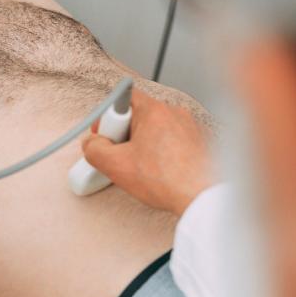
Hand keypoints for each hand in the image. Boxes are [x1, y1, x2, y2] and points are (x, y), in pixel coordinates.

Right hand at [81, 91, 215, 215]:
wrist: (204, 198)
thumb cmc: (166, 181)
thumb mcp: (115, 166)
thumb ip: (93, 149)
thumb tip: (91, 144)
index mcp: (154, 110)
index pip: (122, 98)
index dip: (108, 120)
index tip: (108, 139)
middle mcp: (175, 112)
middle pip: (137, 116)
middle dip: (125, 136)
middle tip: (125, 158)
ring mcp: (190, 127)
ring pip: (155, 131)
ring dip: (144, 146)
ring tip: (146, 170)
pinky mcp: (200, 142)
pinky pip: (172, 141)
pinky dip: (163, 154)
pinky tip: (162, 173)